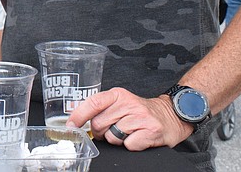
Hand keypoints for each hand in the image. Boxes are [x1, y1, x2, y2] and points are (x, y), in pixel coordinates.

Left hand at [68, 87, 193, 149]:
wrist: (170, 116)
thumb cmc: (140, 112)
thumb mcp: (120, 103)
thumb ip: (101, 109)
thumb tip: (76, 120)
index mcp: (118, 94)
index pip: (93, 103)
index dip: (78, 116)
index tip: (70, 126)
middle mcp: (128, 103)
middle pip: (99, 124)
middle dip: (101, 132)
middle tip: (113, 129)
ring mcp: (140, 117)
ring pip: (112, 137)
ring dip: (117, 139)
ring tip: (128, 132)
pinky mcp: (151, 131)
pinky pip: (128, 145)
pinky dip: (131, 145)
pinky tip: (138, 137)